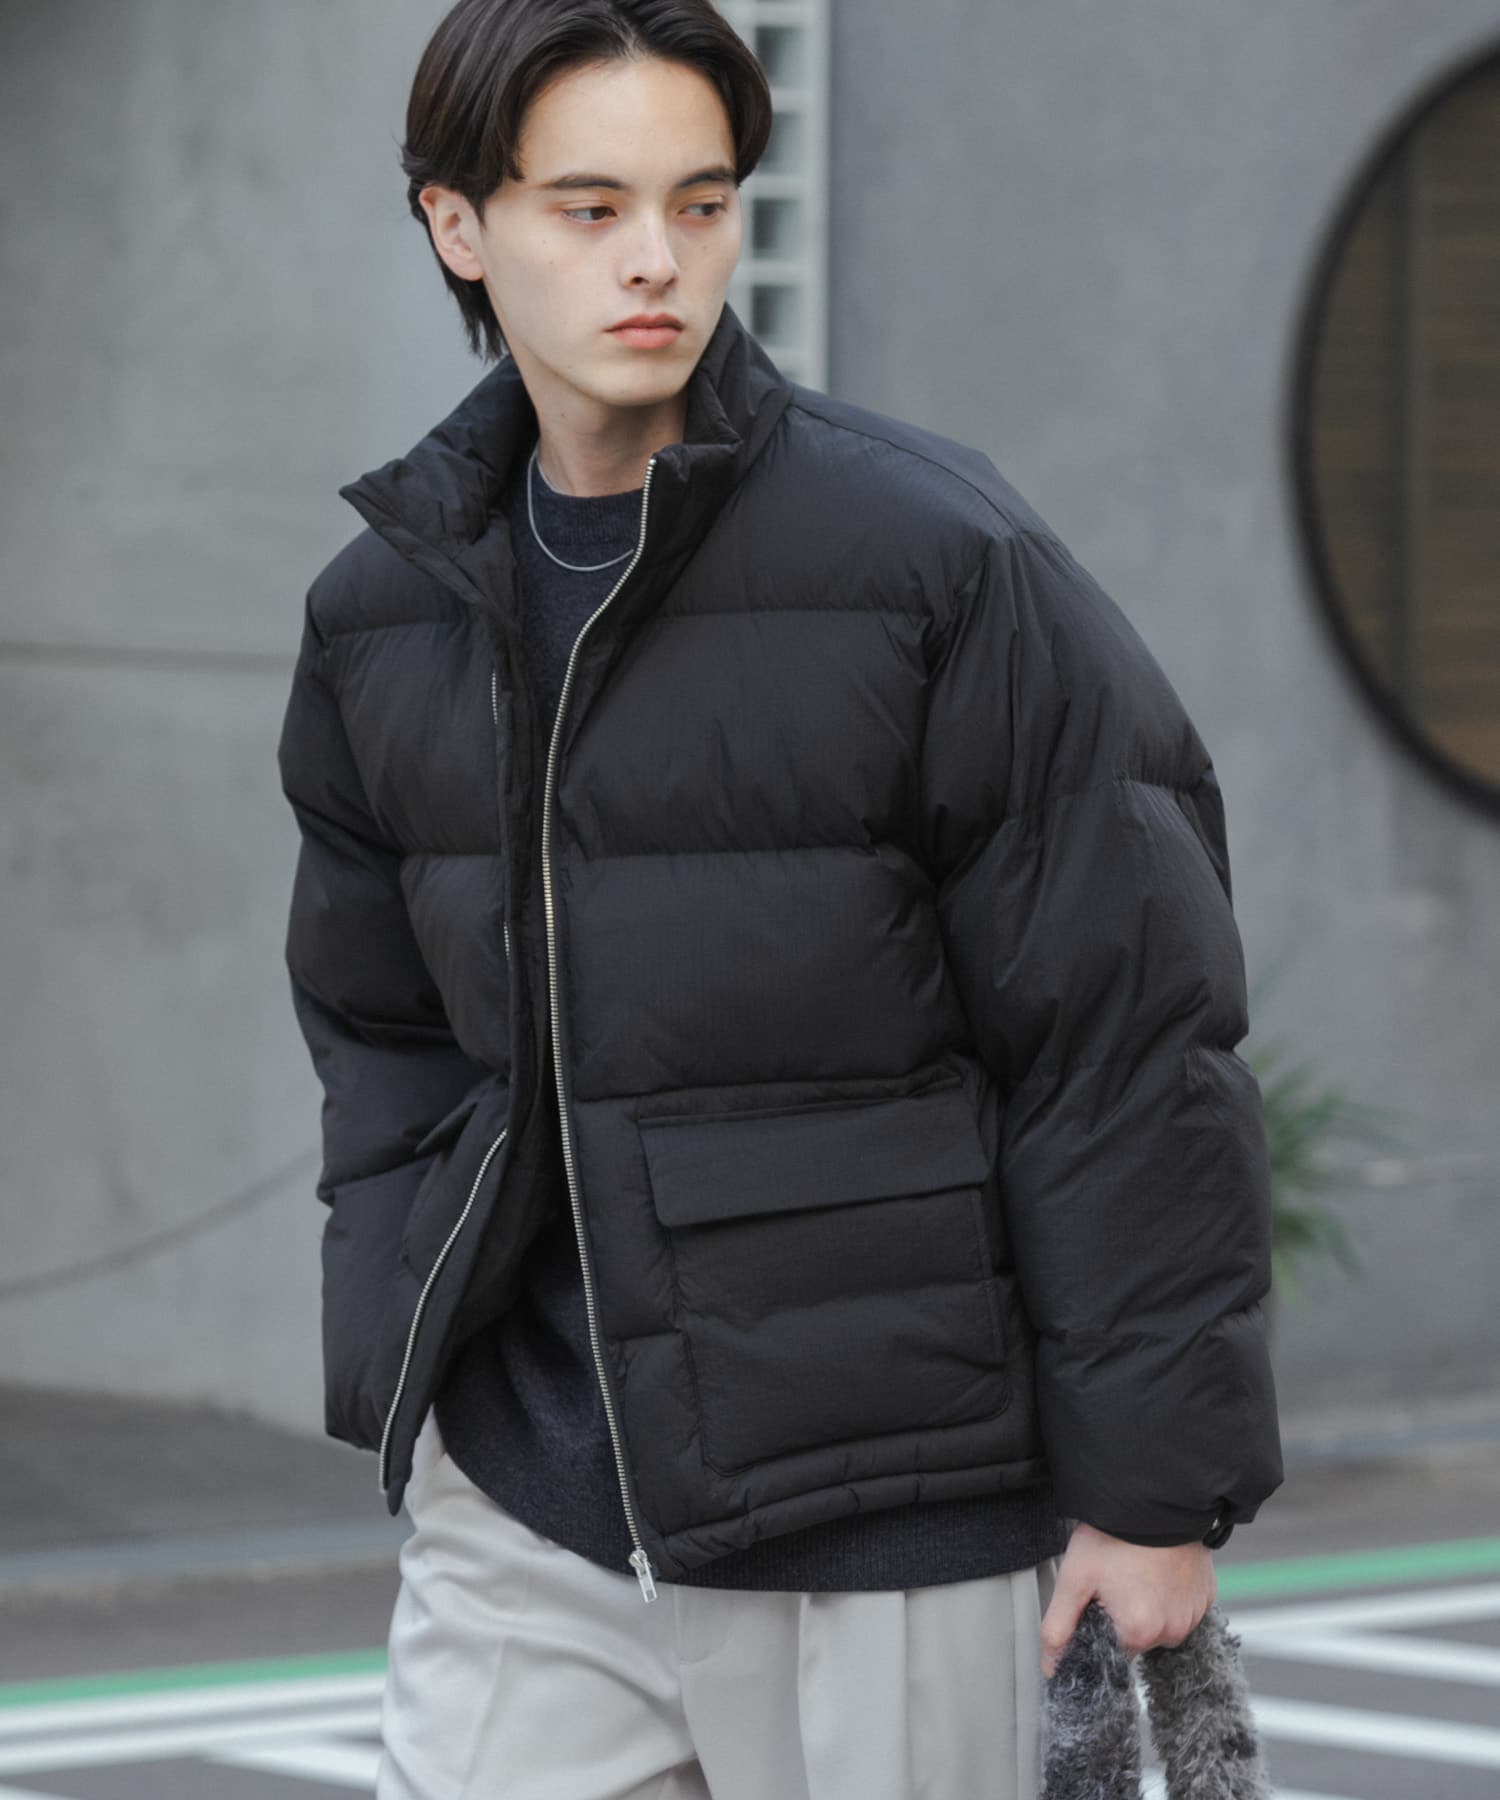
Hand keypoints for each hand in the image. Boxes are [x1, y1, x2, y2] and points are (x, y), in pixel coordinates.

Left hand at [1040, 1520, 1216, 1677]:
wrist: (1154, 1500)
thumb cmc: (1114, 1536)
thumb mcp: (1074, 1579)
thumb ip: (1058, 1628)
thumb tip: (1051, 1667)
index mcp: (1139, 1632)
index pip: (1113, 1650)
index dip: (1101, 1624)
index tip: (1100, 1597)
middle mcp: (1173, 1631)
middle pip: (1138, 1637)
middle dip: (1124, 1614)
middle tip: (1117, 1578)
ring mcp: (1194, 1614)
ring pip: (1162, 1623)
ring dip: (1148, 1605)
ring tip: (1138, 1570)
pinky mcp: (1207, 1596)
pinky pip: (1183, 1607)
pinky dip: (1170, 1594)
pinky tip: (1158, 1569)